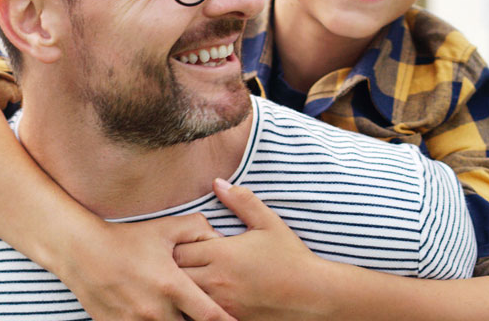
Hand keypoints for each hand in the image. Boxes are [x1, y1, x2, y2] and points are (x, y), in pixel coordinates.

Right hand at [61, 212, 237, 320]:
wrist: (86, 253)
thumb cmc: (129, 239)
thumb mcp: (166, 227)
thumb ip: (198, 229)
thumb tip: (220, 238)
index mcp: (172, 285)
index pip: (209, 316)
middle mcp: (156, 311)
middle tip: (204, 314)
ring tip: (181, 313)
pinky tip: (156, 316)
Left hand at [174, 179, 326, 320]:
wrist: (313, 296)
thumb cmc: (290, 257)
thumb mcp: (268, 222)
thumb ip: (241, 200)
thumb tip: (217, 182)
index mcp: (222, 254)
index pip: (178, 248)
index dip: (179, 243)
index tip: (190, 240)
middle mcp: (216, 281)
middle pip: (175, 273)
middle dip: (176, 264)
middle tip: (188, 257)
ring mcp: (221, 304)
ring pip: (184, 296)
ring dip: (185, 285)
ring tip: (194, 275)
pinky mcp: (229, 320)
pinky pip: (200, 313)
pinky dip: (197, 304)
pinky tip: (207, 294)